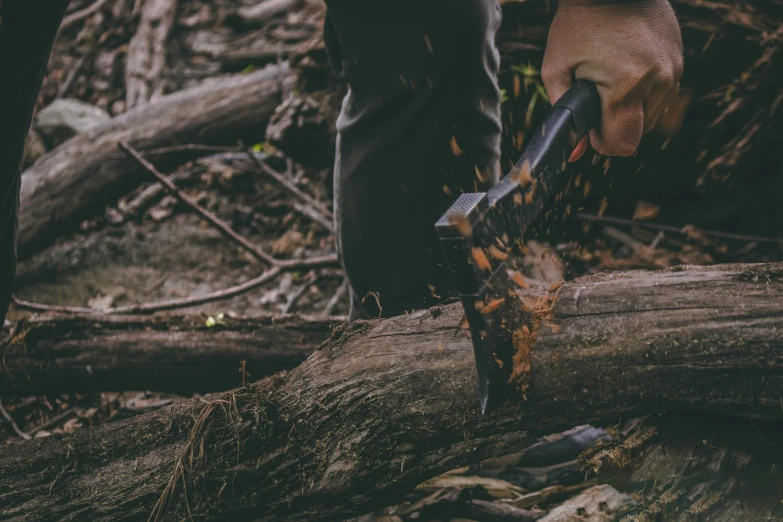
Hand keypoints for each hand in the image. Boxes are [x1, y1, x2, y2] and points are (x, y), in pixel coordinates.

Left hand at [542, 0, 682, 158]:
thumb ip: (564, 113)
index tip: (591, 128)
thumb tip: (574, 154)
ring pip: (654, 116)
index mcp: (625, 87)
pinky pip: (663, 94)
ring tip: (612, 81)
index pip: (623, 144)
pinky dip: (645, 92)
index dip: (603, 144)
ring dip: (632, 109)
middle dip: (617, 126)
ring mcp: (672, 70)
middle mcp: (656, 82)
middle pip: (640, 133)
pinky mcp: (678, 59)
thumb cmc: (578, 26)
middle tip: (598, 100)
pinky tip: (628, 70)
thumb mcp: (556, 69)